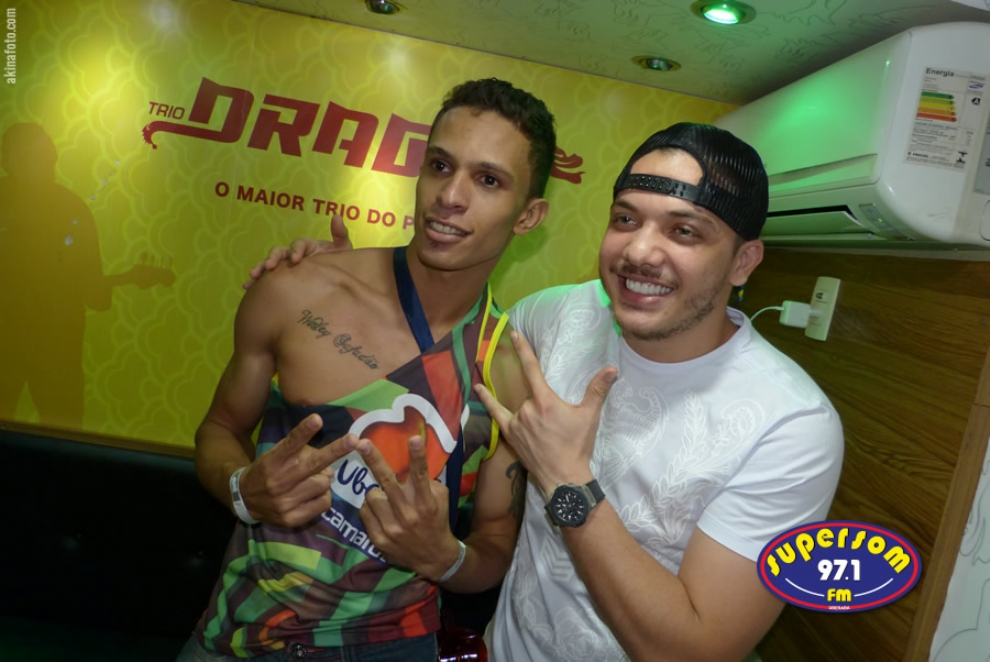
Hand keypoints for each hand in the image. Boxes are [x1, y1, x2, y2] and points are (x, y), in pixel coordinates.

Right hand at [239, 413, 353, 527]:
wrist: (245, 499)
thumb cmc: (268, 470)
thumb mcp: (277, 454)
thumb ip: (302, 453)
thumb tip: (330, 464)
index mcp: (274, 461)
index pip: (291, 443)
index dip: (304, 431)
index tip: (317, 418)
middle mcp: (279, 481)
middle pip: (314, 464)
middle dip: (336, 450)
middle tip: (353, 439)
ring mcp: (286, 502)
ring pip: (324, 483)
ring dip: (324, 479)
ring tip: (312, 480)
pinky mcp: (292, 519)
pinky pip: (324, 503)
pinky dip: (324, 496)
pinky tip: (312, 495)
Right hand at [242, 213, 352, 288]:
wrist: (335, 280)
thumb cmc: (338, 262)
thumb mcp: (342, 249)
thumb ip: (340, 234)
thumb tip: (337, 215)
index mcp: (305, 246)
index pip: (298, 245)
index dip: (296, 250)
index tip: (297, 260)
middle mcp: (292, 254)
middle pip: (279, 252)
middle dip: (273, 258)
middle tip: (270, 267)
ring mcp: (285, 266)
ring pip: (269, 264)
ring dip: (260, 268)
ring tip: (253, 276)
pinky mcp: (281, 278)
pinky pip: (266, 279)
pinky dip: (256, 282)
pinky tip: (247, 287)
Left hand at [352, 435, 462, 581]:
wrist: (434, 557)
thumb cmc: (436, 520)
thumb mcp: (440, 498)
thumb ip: (426, 482)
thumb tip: (410, 463)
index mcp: (426, 502)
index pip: (420, 475)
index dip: (417, 456)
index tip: (413, 438)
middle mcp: (408, 514)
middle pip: (387, 481)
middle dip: (374, 459)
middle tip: (361, 443)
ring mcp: (391, 528)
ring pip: (371, 496)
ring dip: (376, 493)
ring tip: (385, 498)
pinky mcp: (379, 539)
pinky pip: (364, 512)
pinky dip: (370, 508)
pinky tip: (381, 511)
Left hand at [474, 331, 616, 495]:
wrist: (564, 477)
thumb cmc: (577, 445)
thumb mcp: (590, 416)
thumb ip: (598, 389)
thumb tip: (612, 368)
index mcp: (545, 401)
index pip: (531, 369)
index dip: (523, 349)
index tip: (513, 334)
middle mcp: (527, 409)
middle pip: (529, 393)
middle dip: (541, 401)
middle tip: (555, 424)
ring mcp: (516, 422)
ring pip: (517, 404)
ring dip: (520, 405)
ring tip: (510, 401)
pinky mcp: (511, 434)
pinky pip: (497, 415)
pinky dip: (488, 402)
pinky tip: (479, 390)